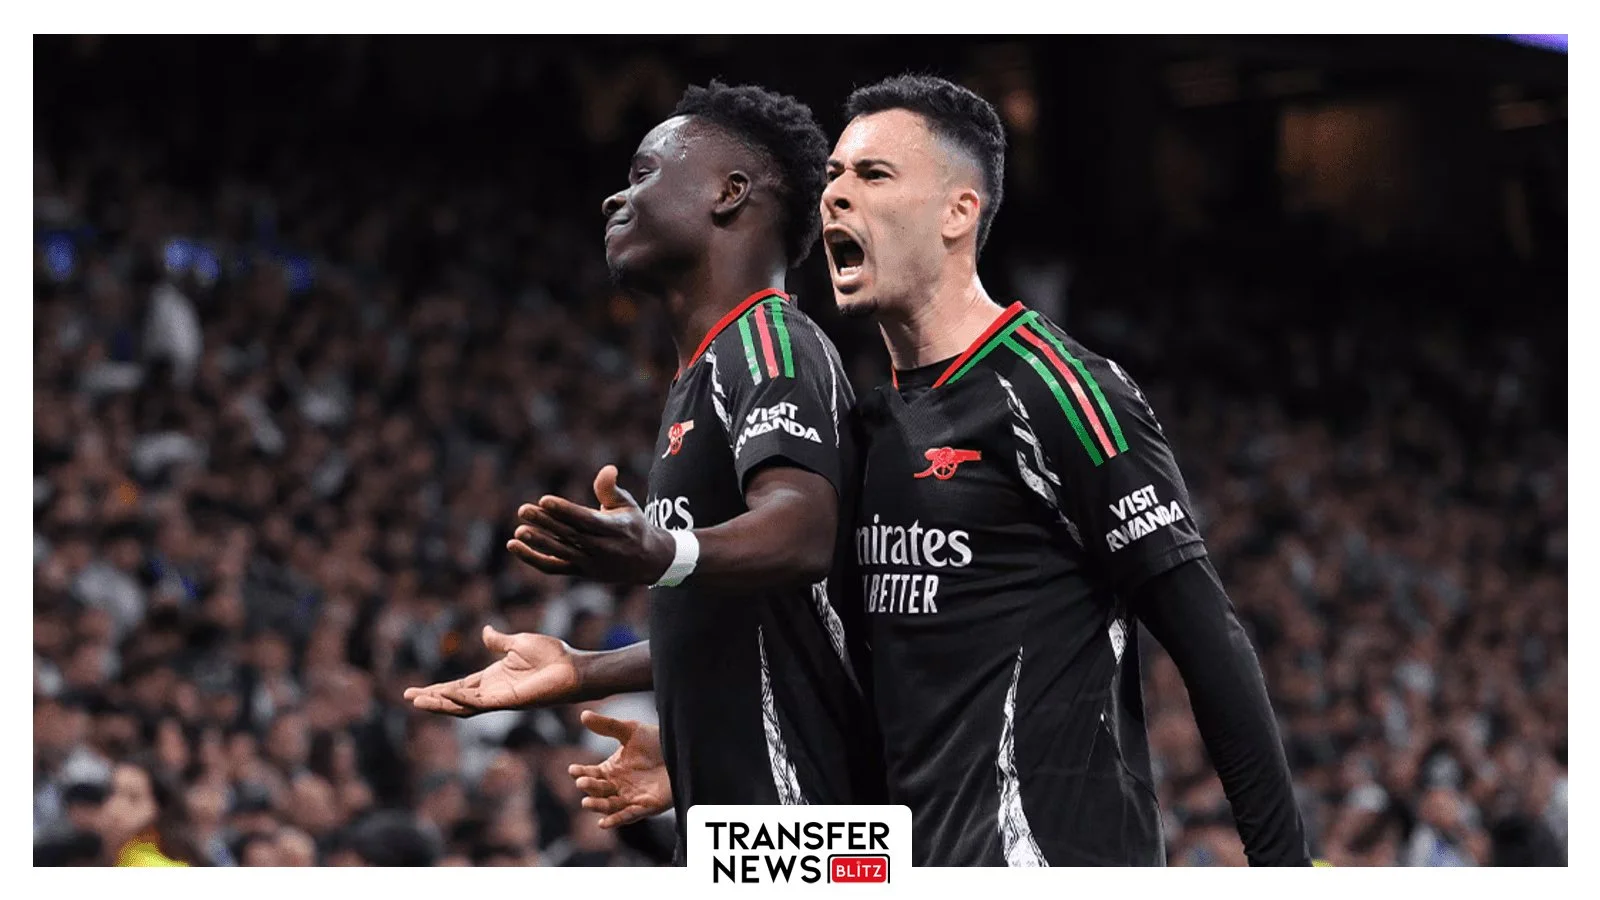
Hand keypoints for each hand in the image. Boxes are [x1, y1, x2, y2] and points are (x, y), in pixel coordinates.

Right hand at [403, 626, 582, 715]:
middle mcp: (493, 691)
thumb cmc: (553, 656)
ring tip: (418, 701)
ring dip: (441, 703)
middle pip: (456, 698)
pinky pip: (479, 702)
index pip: (459, 686)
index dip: (439, 688)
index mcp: (493, 678)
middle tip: (409, 698)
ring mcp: (499, 699)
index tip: (416, 691)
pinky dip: (461, 698)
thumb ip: (499, 642)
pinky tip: (446, 694)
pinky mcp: (508, 701)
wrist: (574, 668)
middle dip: (433, 699)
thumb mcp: (519, 643)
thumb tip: (485, 632)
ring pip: (463, 705)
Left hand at [508, 465, 676, 584]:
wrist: (648, 561)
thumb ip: (611, 489)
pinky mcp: (580, 572)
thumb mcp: (628, 504)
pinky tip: (514, 546)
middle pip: (570, 535)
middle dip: (546, 523)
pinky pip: (553, 567)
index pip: (586, 520)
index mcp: (615, 529)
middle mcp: (603, 548)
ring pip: (560, 553)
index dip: (565, 510)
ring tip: (519, 531)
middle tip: (523, 510)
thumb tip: (607, 469)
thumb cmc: (633, 526)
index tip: (544, 500)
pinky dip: (533, 558)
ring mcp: (591, 563)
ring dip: (538, 542)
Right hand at [568, 710, 672, 828]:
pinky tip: (604, 823)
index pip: (591, 774)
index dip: (581, 772)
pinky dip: (616, 820)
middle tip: (582, 783)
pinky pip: (629, 816)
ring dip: (598, 806)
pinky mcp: (646, 806)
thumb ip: (607, 725)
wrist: (682, 749)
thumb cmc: (655, 741)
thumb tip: (583, 714)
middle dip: (589, 787)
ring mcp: (631, 797)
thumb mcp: (630, 730)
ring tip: (587, 802)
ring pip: (610, 805)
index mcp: (611, 770)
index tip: (572, 769)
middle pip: (598, 790)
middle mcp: (618, 786)